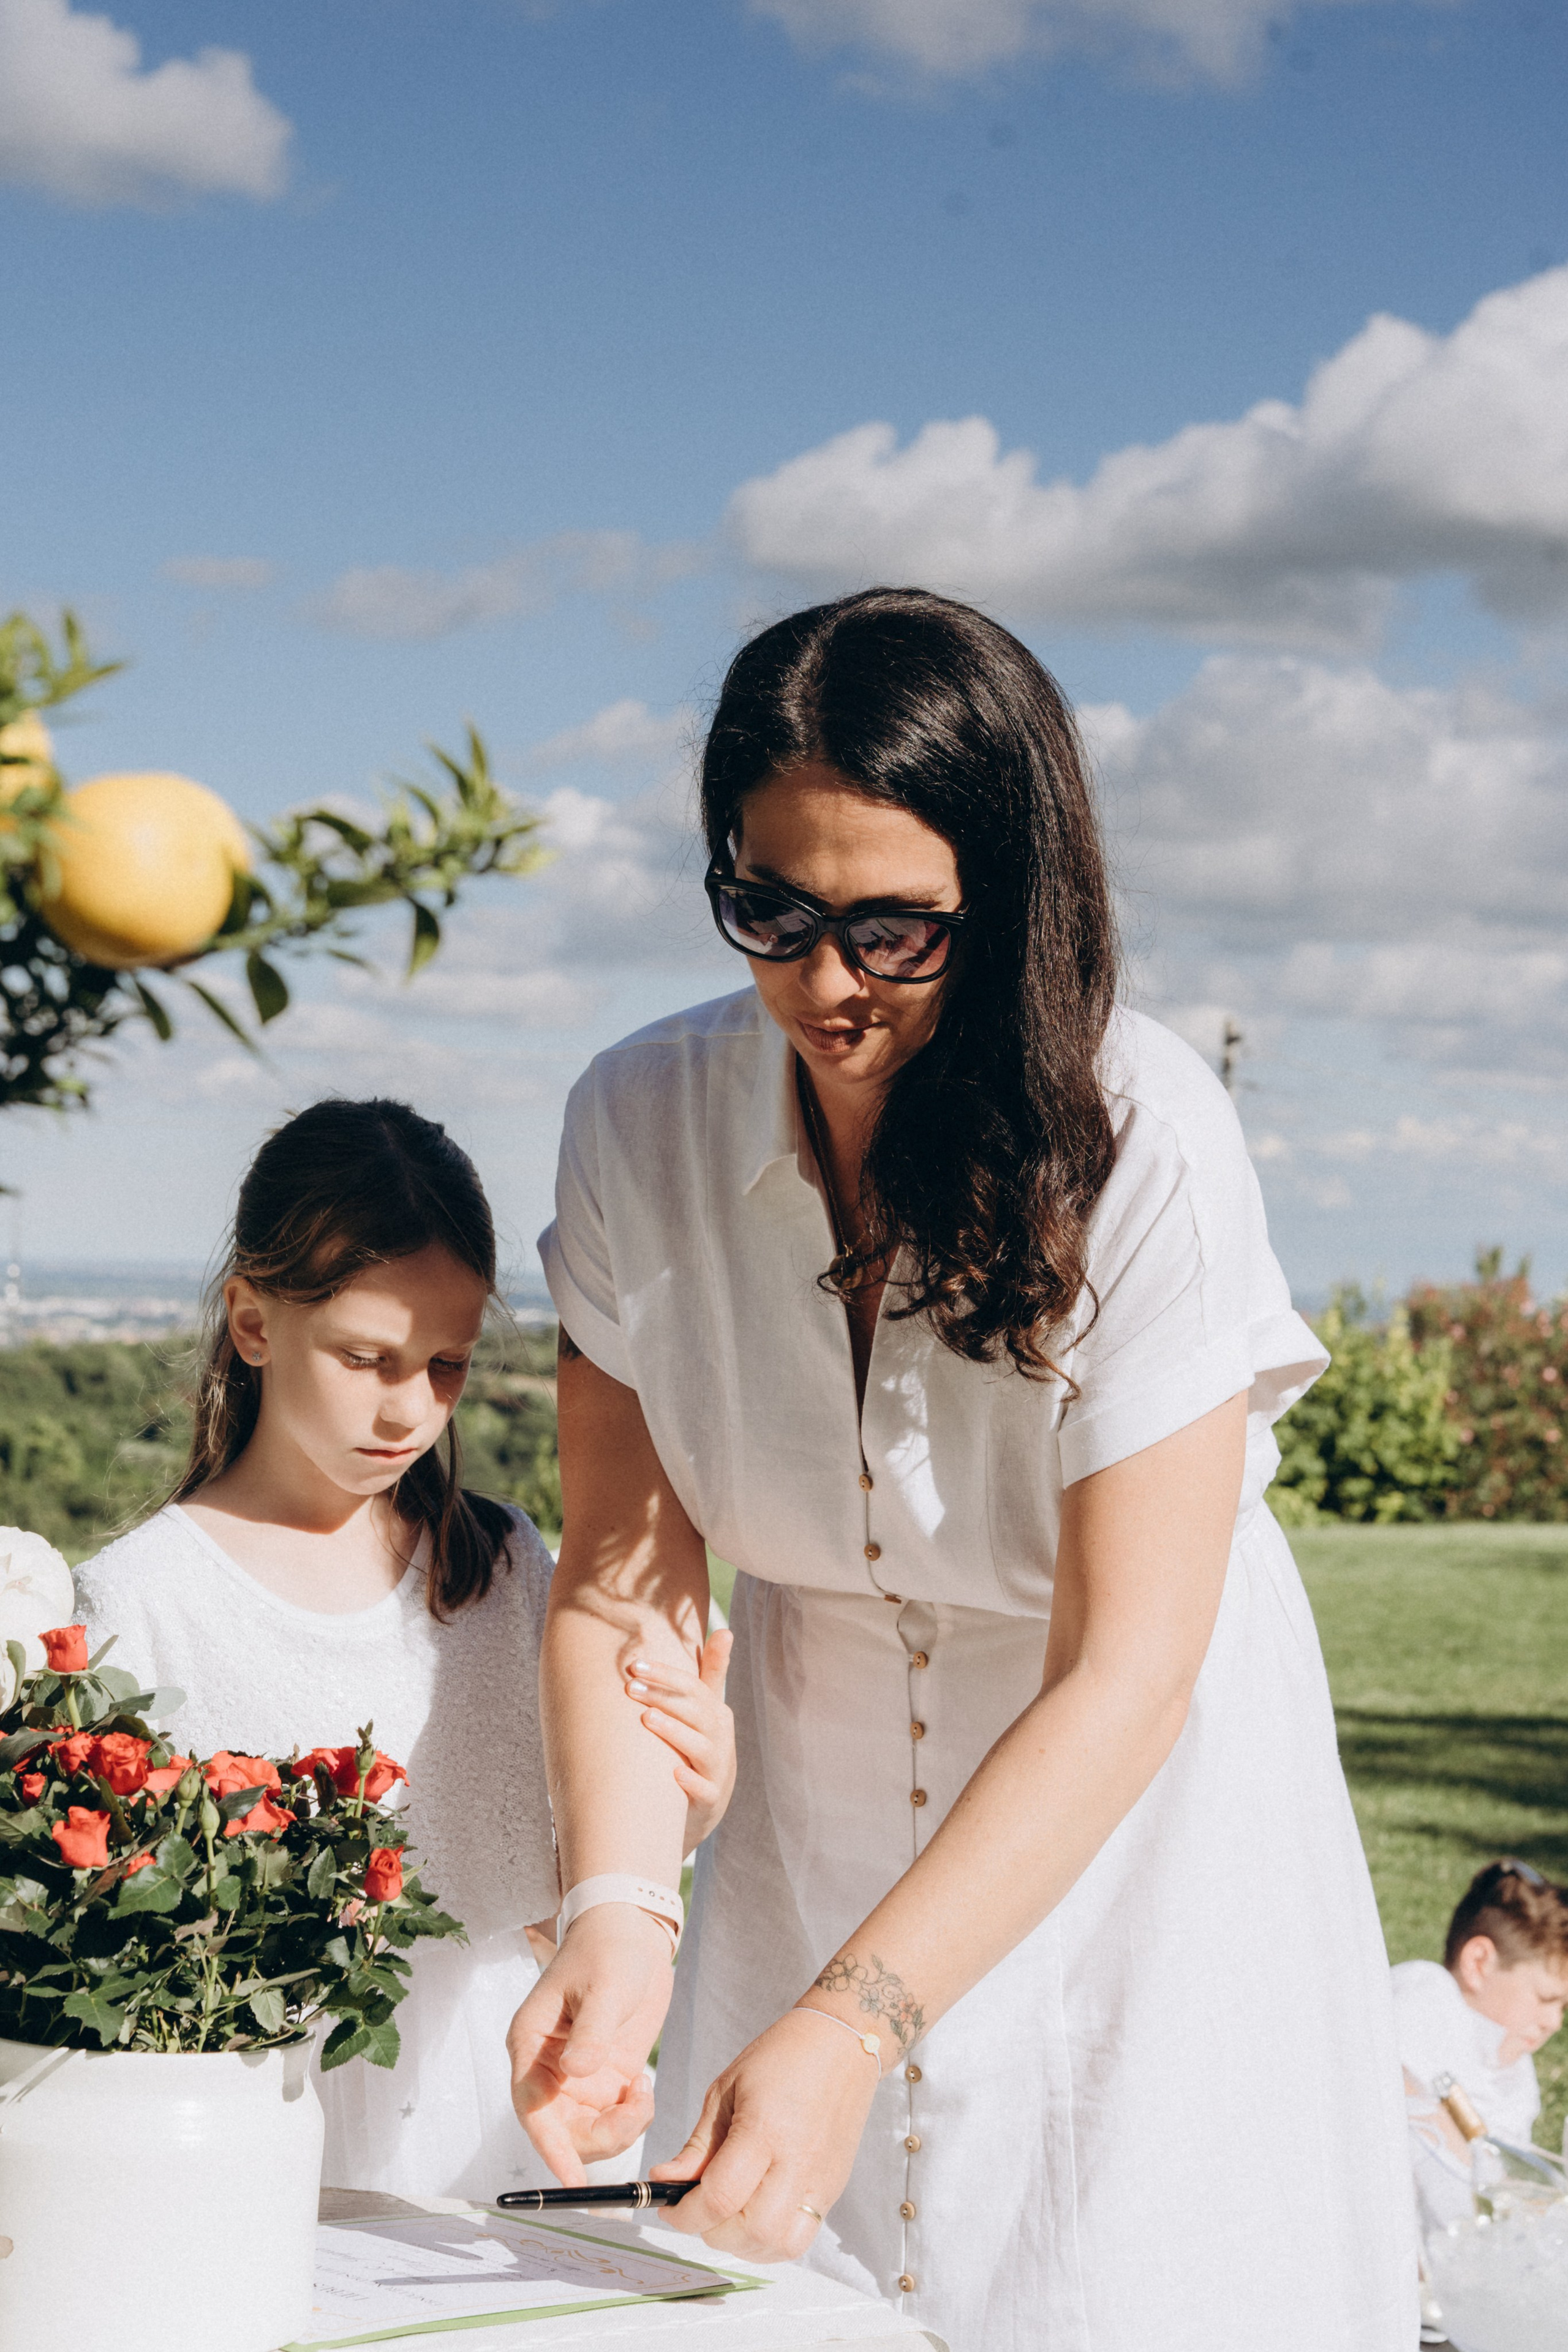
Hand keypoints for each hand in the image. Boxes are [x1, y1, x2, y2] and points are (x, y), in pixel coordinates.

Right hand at [507, 1905, 672, 2183]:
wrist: (633, 1933)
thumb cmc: (609, 1949)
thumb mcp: (605, 1987)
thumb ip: (591, 2032)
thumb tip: (576, 2072)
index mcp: (531, 2044)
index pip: (532, 2109)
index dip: (550, 2148)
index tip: (572, 2181)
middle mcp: (547, 2069)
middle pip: (561, 2132)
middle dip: (599, 2139)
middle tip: (636, 2110)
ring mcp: (576, 2079)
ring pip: (588, 2134)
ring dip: (619, 2129)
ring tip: (643, 2092)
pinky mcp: (603, 2080)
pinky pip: (612, 2120)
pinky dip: (632, 2117)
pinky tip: (644, 2087)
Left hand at [625, 1629, 735, 1855]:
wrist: (707, 1805)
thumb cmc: (699, 1747)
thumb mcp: (707, 1710)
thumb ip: (713, 1672)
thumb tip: (726, 1630)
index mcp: (716, 1713)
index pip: (693, 1687)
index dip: (666, 1675)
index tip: (635, 1665)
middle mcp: (719, 1738)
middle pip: (694, 1712)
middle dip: (663, 1697)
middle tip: (630, 1686)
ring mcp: (717, 1770)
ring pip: (699, 1748)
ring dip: (674, 1732)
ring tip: (647, 1718)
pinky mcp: (710, 1799)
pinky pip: (703, 1790)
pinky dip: (690, 1782)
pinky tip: (673, 1774)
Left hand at [650, 2007, 880, 2261]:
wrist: (841, 2046)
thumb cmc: (779, 2059)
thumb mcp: (725, 2090)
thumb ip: (698, 2145)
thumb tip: (664, 2180)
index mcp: (764, 2130)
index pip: (720, 2197)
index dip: (685, 2214)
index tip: (667, 2206)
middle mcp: (797, 2163)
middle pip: (750, 2230)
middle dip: (711, 2230)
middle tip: (696, 2207)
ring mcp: (820, 2181)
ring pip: (777, 2245)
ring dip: (741, 2243)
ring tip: (725, 2215)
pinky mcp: (832, 2191)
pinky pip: (799, 2239)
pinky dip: (769, 2242)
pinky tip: (752, 2218)